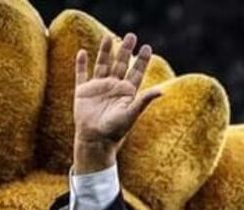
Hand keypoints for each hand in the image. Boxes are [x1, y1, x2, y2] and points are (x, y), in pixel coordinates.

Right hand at [72, 32, 161, 173]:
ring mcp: (98, 88)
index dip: (142, 60)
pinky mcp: (83, 92)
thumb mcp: (131, 114)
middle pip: (120, 64)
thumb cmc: (115, 130)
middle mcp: (113, 88)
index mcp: (126, 92)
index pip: (136, 72)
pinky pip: (82, 74)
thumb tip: (162, 91)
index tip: (147, 47)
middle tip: (132, 36)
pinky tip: (83, 52)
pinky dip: (81, 64)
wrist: (95, 140)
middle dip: (125, 50)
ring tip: (108, 37)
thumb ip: (144, 101)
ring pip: (102, 65)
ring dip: (105, 52)